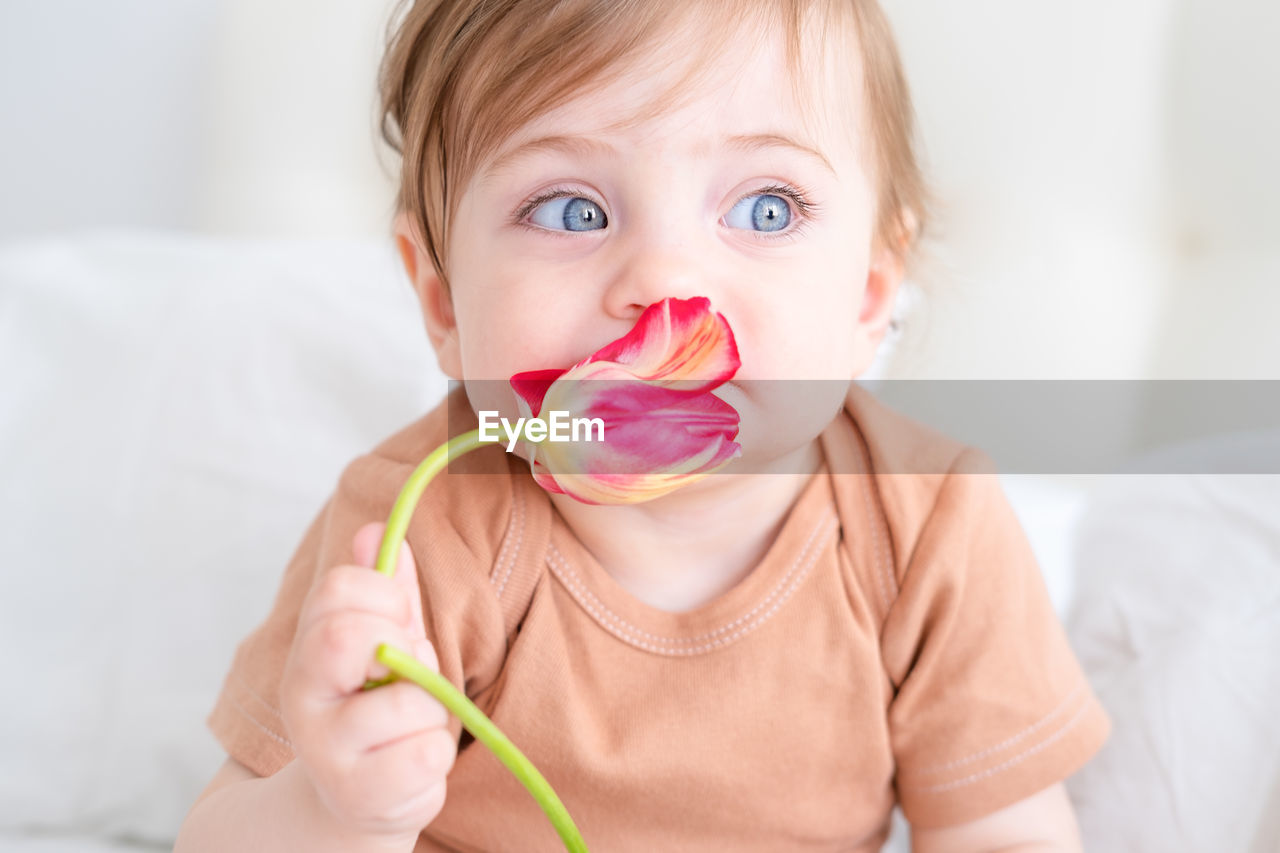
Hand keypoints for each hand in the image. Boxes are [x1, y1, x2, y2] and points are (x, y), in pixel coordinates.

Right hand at [280, 521, 455, 845]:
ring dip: (431, 712)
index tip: (397, 620)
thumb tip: (378, 530)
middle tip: (404, 675)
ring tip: (409, 729)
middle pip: (350, 636)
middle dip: (405, 648)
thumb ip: (386, 590)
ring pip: (410, 701)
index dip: (386, 596)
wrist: (358, 798)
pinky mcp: (360, 796)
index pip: (337, 589)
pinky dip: (434, 758)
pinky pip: (426, 755)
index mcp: (307, 649)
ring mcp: (325, 751)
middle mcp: (302, 697)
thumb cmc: (379, 707)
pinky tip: (409, 765)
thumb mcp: (383, 641)